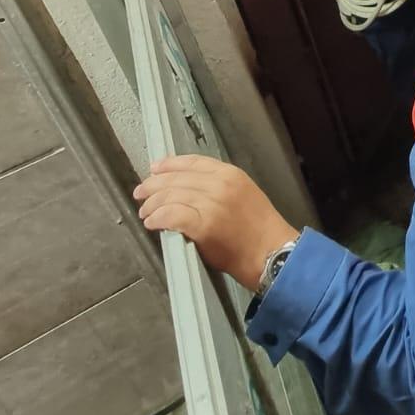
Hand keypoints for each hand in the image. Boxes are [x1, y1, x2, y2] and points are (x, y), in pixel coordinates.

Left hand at [133, 155, 298, 290]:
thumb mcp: (245, 194)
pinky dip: (158, 218)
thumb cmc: (260, 230)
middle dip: (154, 185)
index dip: (169, 164)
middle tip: (141, 193)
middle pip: (177, 178)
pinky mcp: (204, 226)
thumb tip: (188, 190)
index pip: (193, 162)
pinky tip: (152, 222)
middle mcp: (221, 185)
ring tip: (145, 212)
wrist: (273, 253)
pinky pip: (172, 215)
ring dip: (152, 204)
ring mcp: (212, 204)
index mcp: (232, 174)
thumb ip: (219, 187)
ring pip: (171, 196)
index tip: (155, 168)